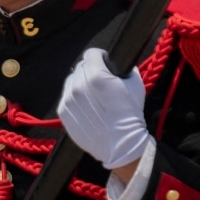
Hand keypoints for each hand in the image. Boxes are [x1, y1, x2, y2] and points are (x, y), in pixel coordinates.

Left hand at [58, 48, 149, 169]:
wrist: (121, 145)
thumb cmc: (131, 115)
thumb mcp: (135, 85)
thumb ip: (126, 70)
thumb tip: (122, 65)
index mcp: (96, 75)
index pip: (91, 54)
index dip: (100, 56)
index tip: (104, 62)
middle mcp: (79, 85)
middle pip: (81, 67)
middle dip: (91, 70)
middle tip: (100, 81)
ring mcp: (69, 99)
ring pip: (71, 81)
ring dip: (80, 83)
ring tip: (92, 95)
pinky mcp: (63, 112)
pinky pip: (66, 97)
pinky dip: (74, 98)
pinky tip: (86, 106)